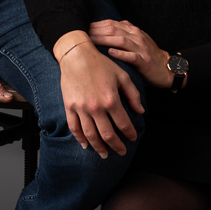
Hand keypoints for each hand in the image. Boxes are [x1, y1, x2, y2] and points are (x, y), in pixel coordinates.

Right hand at [58, 39, 143, 158]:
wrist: (76, 54)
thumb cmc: (100, 63)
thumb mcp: (122, 75)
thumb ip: (133, 94)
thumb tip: (140, 111)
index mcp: (111, 100)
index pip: (123, 124)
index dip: (130, 134)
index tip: (133, 138)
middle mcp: (96, 107)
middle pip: (108, 135)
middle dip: (117, 146)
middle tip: (122, 152)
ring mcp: (81, 108)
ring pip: (91, 135)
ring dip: (99, 148)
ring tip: (105, 154)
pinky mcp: (70, 107)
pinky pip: (74, 128)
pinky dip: (80, 139)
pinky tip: (86, 145)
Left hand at [89, 19, 172, 88]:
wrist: (167, 67)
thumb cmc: (148, 54)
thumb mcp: (137, 39)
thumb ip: (124, 32)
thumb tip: (105, 28)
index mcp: (133, 30)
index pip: (112, 23)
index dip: (98, 24)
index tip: (85, 27)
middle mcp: (136, 36)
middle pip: (114, 30)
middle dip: (98, 31)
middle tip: (84, 34)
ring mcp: (141, 48)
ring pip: (121, 40)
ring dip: (105, 40)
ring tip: (92, 41)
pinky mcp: (144, 61)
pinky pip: (131, 56)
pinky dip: (120, 53)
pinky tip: (110, 52)